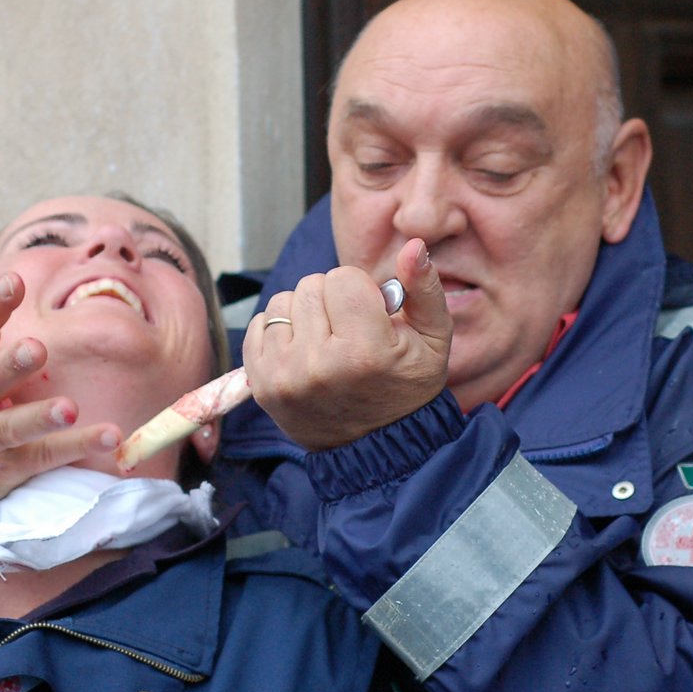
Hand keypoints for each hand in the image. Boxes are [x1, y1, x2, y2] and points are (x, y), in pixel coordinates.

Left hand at [244, 239, 452, 450]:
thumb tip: (412, 245)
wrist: (376, 446)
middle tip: (350, 334)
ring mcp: (284, 377)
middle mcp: (319, 366)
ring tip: (327, 343)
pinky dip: (281, 330)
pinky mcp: (261, 385)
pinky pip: (259, 324)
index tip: (371, 320)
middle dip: (332, 301)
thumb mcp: (433, 339)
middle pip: (311, 285)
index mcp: (363, 352)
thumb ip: (424, 289)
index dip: (360, 292)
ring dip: (305, 314)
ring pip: (283, 301)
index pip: (343, 278)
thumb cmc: (406, 386)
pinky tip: (304, 351)